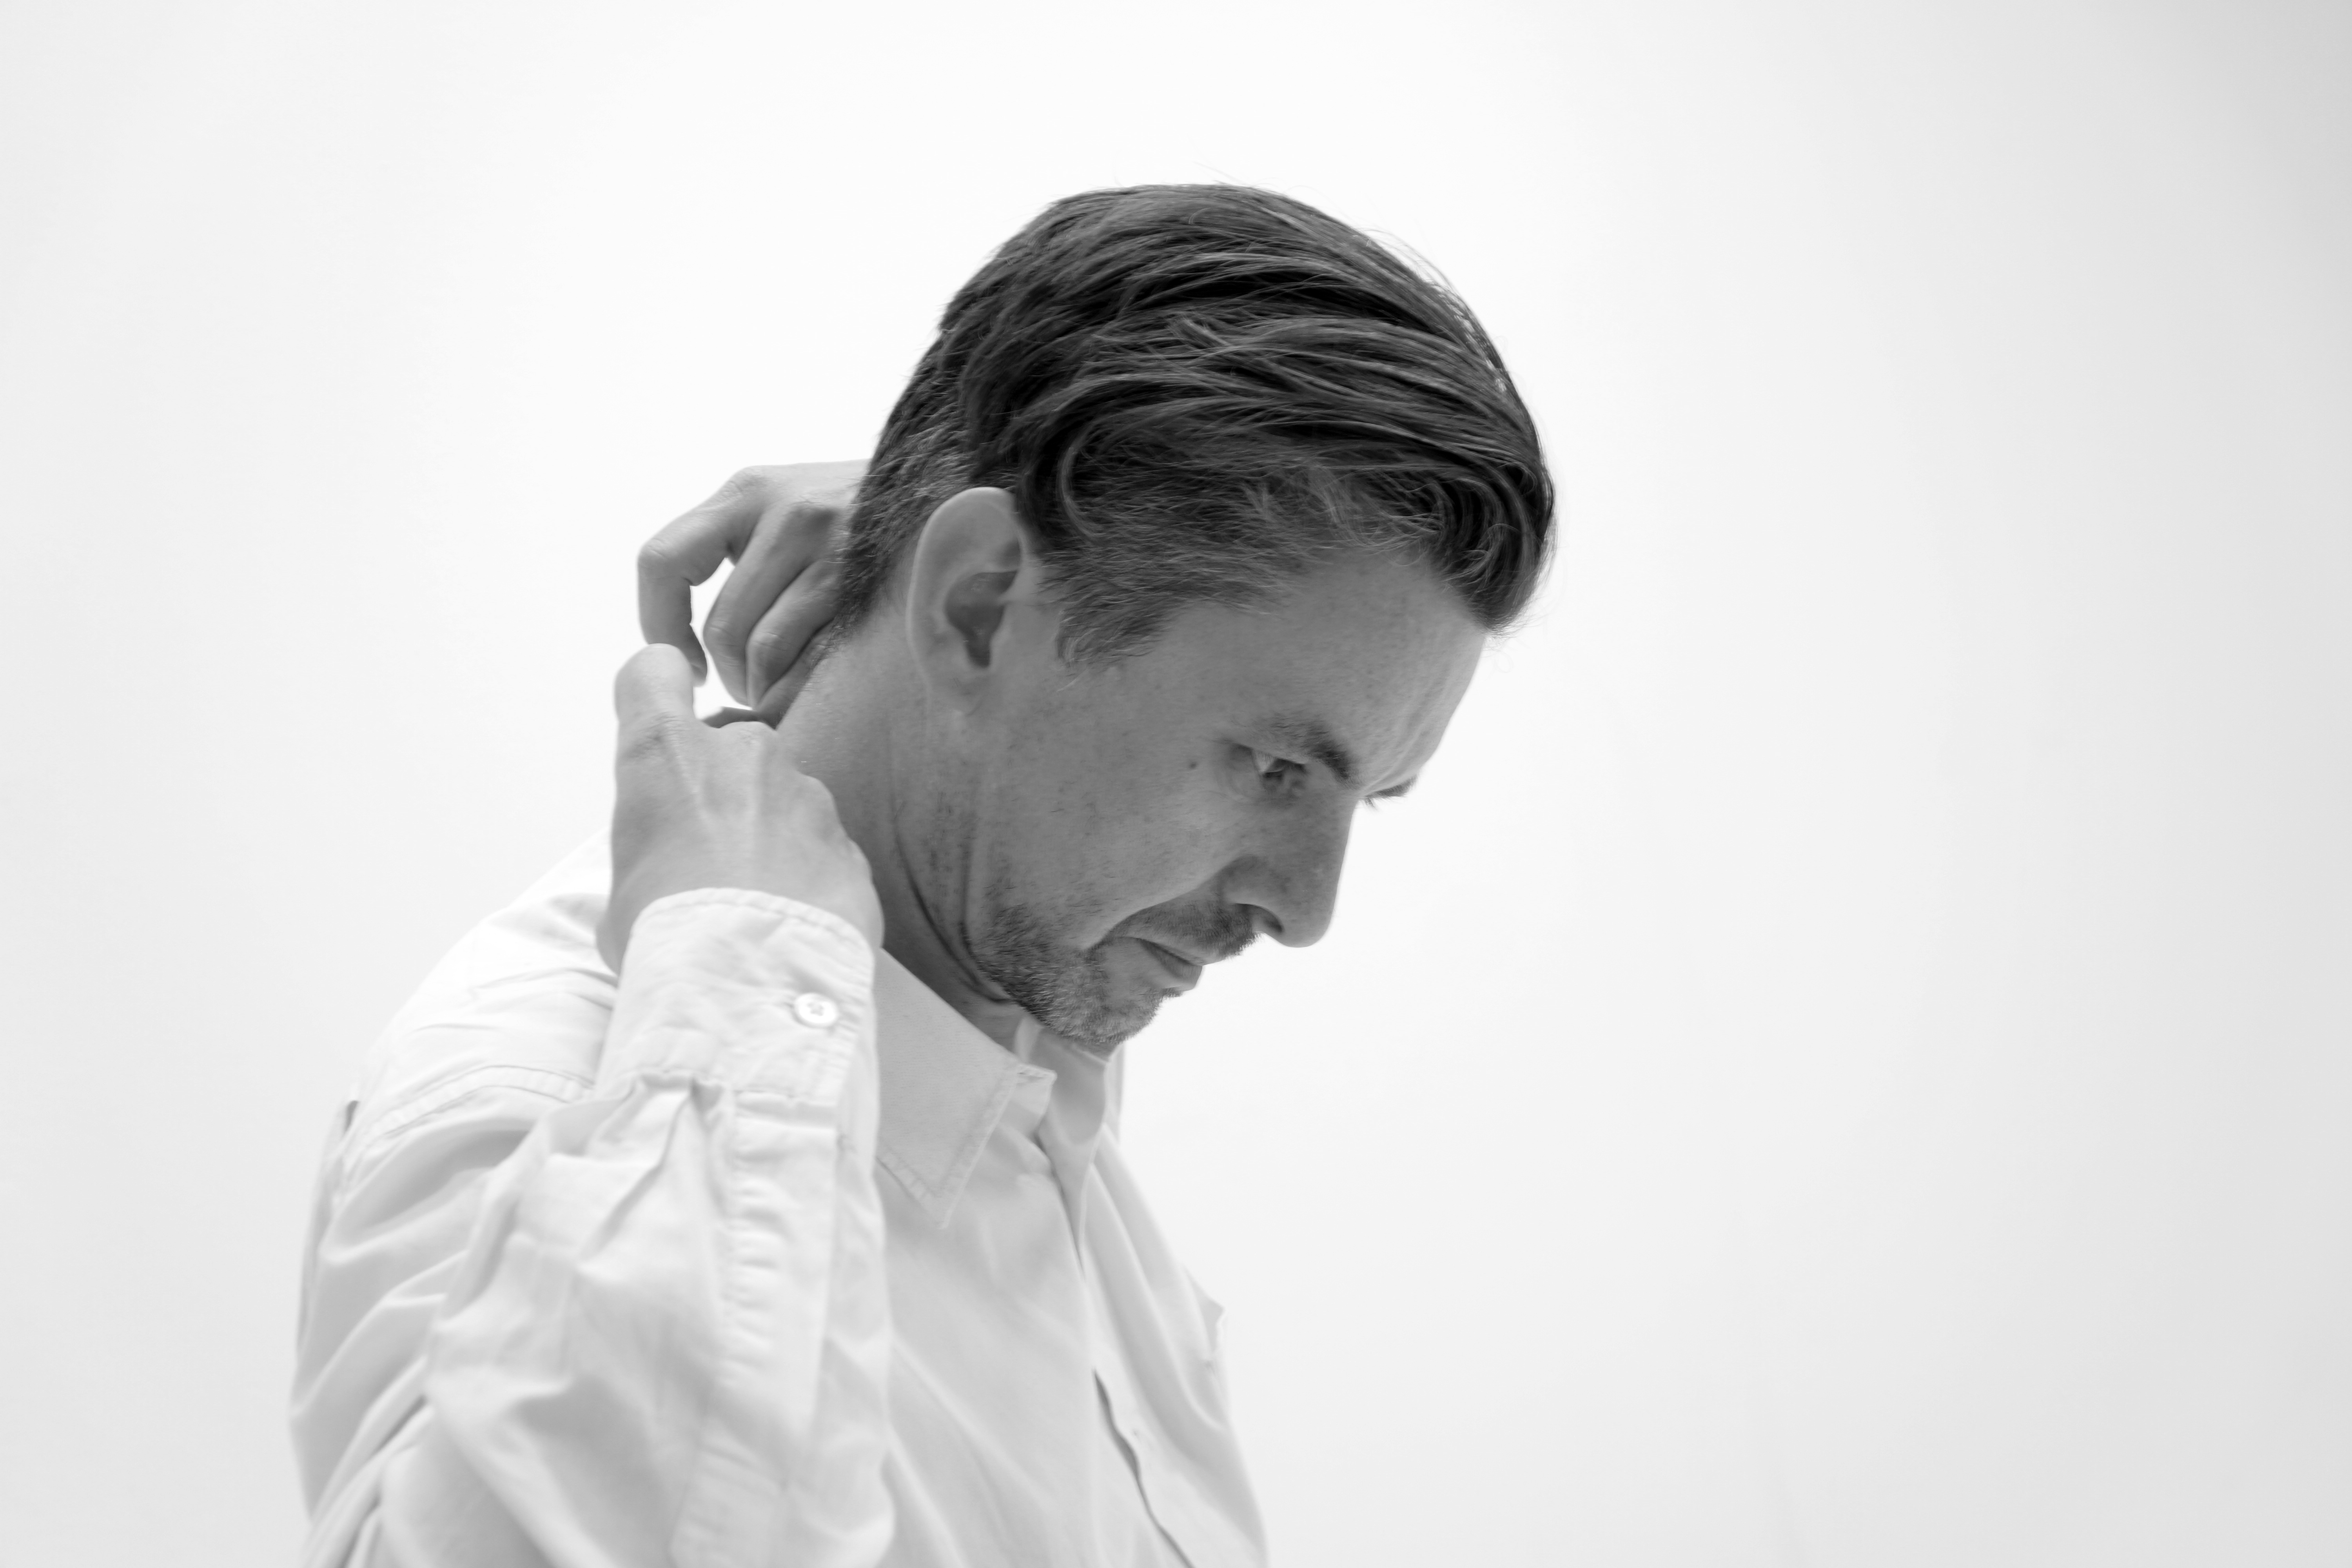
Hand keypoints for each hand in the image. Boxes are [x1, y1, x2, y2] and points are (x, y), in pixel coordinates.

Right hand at [599, 643, 883, 971]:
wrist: (752, 987)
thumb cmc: (666, 936)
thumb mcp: (621, 890)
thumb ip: (647, 852)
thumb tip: (664, 870)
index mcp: (666, 755)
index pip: (653, 673)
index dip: (655, 692)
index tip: (659, 719)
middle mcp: (741, 754)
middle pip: (726, 747)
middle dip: (721, 790)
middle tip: (707, 859)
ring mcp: (805, 794)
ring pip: (782, 798)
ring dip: (770, 837)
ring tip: (755, 905)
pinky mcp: (849, 843)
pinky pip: (823, 848)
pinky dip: (809, 876)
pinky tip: (792, 923)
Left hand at [636, 461, 866, 716]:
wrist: (953, 492)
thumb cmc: (861, 518)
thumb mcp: (788, 509)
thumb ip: (739, 554)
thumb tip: (682, 647)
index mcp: (748, 490)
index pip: (663, 560)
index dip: (660, 624)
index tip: (686, 662)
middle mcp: (786, 509)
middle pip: (722, 625)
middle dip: (728, 675)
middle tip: (747, 687)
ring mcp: (831, 544)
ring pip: (762, 648)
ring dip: (764, 687)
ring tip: (780, 689)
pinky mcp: (867, 580)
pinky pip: (808, 657)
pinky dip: (798, 687)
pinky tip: (811, 687)